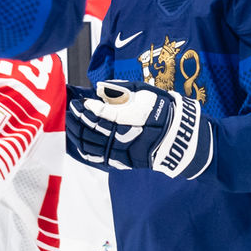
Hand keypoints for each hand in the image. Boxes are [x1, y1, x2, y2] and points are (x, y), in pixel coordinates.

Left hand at [66, 80, 213, 178]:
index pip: (104, 114)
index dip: (90, 108)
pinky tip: (77, 142)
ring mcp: (124, 152)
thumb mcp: (146, 93)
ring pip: (93, 145)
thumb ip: (121, 89)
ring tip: (70, 123)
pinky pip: (98, 158)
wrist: (180, 139)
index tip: (82, 102)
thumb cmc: (163, 111)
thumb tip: (99, 88)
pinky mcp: (122, 162)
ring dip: (78, 134)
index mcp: (135, 118)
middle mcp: (127, 137)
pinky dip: (84, 150)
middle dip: (79, 119)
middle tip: (70, 110)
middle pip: (94, 130)